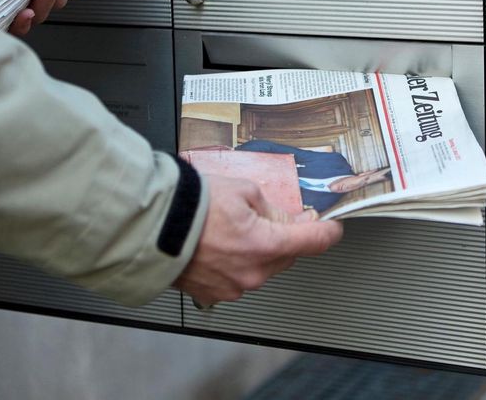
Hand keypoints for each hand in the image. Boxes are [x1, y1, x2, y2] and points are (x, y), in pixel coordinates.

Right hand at [173, 177, 342, 305]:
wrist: (152, 228)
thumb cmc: (192, 206)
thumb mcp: (245, 191)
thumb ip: (273, 209)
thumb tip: (288, 219)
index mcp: (268, 245)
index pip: (314, 241)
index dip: (328, 231)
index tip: (333, 227)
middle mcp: (254, 273)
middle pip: (287, 255)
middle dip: (283, 237)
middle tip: (264, 216)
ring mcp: (234, 288)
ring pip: (263, 268)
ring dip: (257, 251)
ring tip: (230, 229)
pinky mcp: (216, 295)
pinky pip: (239, 278)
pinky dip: (236, 263)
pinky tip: (219, 246)